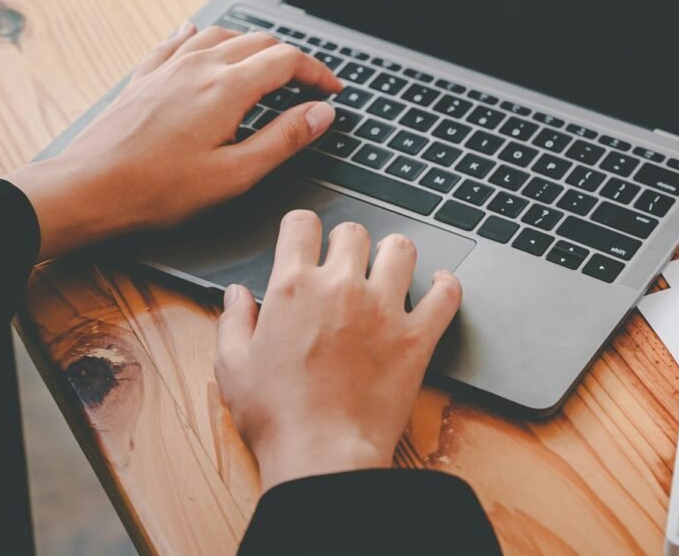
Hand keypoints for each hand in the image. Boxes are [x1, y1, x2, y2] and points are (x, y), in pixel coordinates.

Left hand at [7, 23, 342, 259]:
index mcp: (227, 89)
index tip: (332, 90)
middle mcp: (199, 66)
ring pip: (222, 36)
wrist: (86, 189)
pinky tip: (199, 36)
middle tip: (309, 85)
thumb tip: (321, 113)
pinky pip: (179, 42)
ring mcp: (168, 68)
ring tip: (267, 66)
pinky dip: (202, 37)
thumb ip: (283, 139)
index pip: (287, 61)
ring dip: (253, 46)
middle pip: (259, 43)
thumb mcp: (235, 174)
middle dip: (292, 59)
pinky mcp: (144, 78)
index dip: (317, 73)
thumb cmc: (157, 190)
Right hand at [214, 212, 461, 491]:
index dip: (302, 228)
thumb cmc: (276, 417)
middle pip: (354, 232)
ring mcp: (384, 309)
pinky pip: (446, 294)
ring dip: (394, 255)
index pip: (302, 224)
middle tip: (345, 265)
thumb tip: (237, 294)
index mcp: (293, 288)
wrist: (322, 455)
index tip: (305, 241)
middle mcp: (342, 288)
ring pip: (401, 250)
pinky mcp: (417, 336)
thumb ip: (233, 321)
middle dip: (347, 243)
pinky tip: (437, 287)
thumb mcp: (233, 367)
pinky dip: (445, 286)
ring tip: (388, 270)